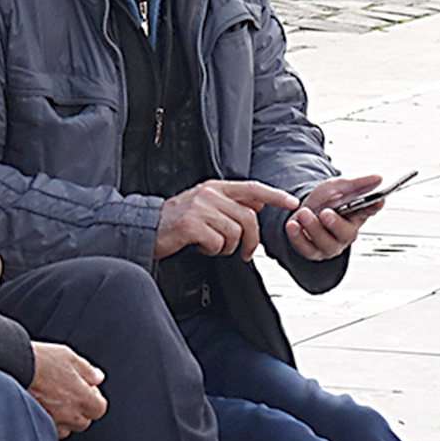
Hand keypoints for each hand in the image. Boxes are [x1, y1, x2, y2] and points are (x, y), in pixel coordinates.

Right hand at [28, 342, 105, 438]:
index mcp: (82, 398)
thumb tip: (98, 378)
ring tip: (52, 401)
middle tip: (68, 394)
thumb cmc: (40, 361)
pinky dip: (47, 421)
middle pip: (83, 421)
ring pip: (64, 429)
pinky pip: (47, 429)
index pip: (99, 409)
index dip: (94, 398)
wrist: (10, 368)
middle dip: (80, 410)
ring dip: (63, 418)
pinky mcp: (35, 425)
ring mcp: (51, 422)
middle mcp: (69, 415)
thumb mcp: (69, 357)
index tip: (86, 389)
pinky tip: (40, 406)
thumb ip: (87, 370)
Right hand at [155, 179, 298, 260]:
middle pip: (248, 218)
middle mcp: (210, 194)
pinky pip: (218, 244)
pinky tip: (200, 246)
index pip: (253, 188)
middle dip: (251, 240)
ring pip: (234, 233)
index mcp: (216, 187)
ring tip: (212, 245)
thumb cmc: (179, 220)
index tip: (292, 203)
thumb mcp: (207, 205)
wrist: (147, 226)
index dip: (274, 196)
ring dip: (227, 247)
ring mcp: (200, 208)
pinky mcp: (191, 225)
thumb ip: (231, 203)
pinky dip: (213, 251)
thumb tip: (259, 203)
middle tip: (245, 253)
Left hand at [285, 175, 383, 260]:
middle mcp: (346, 234)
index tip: (379, 199)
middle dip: (334, 224)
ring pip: (325, 244)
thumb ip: (356, 183)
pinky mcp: (312, 252)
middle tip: (325, 212)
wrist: (304, 211)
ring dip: (313, 228)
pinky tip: (292, 225)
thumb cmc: (325, 201)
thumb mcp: (337, 186)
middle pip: (346, 234)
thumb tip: (379, 178)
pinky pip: (306, 249)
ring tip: (303, 214)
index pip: (370, 210)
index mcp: (356, 216)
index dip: (375, 206)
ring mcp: (330, 246)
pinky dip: (298, 238)